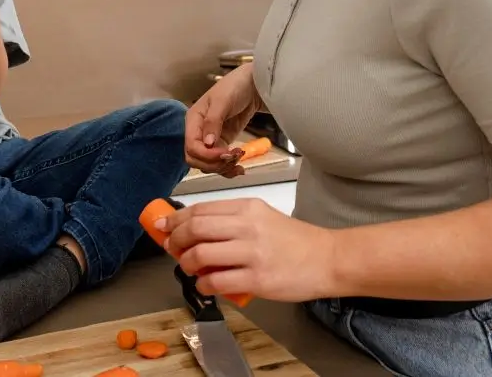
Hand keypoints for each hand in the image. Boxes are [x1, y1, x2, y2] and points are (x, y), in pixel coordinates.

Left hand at [161, 198, 336, 302]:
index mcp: (248, 207)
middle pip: (196, 228)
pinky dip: (203, 285)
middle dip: (175, 239)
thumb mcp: (262, 217)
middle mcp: (247, 226)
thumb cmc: (294, 240)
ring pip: (201, 254)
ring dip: (187, 263)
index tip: (163, 227)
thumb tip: (194, 230)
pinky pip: (217, 282)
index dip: (176, 219)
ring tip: (189, 267)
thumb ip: (232, 221)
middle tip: (171, 248)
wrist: (327, 259)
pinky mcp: (257, 279)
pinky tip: (205, 285)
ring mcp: (252, 253)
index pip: (201, 209)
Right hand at [186, 64, 262, 176]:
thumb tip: (207, 143)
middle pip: (196, 158)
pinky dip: (228, 168)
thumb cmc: (235, 86)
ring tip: (239, 159)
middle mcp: (198, 131)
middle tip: (232, 157)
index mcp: (193, 119)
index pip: (191, 146)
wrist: (253, 85)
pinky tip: (239, 168)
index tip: (226, 152)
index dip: (206, 154)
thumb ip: (213, 121)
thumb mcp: (223, 101)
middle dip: (214, 163)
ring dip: (222, 167)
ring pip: (208, 163)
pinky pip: (220, 161)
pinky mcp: (222, 142)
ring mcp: (210, 138)